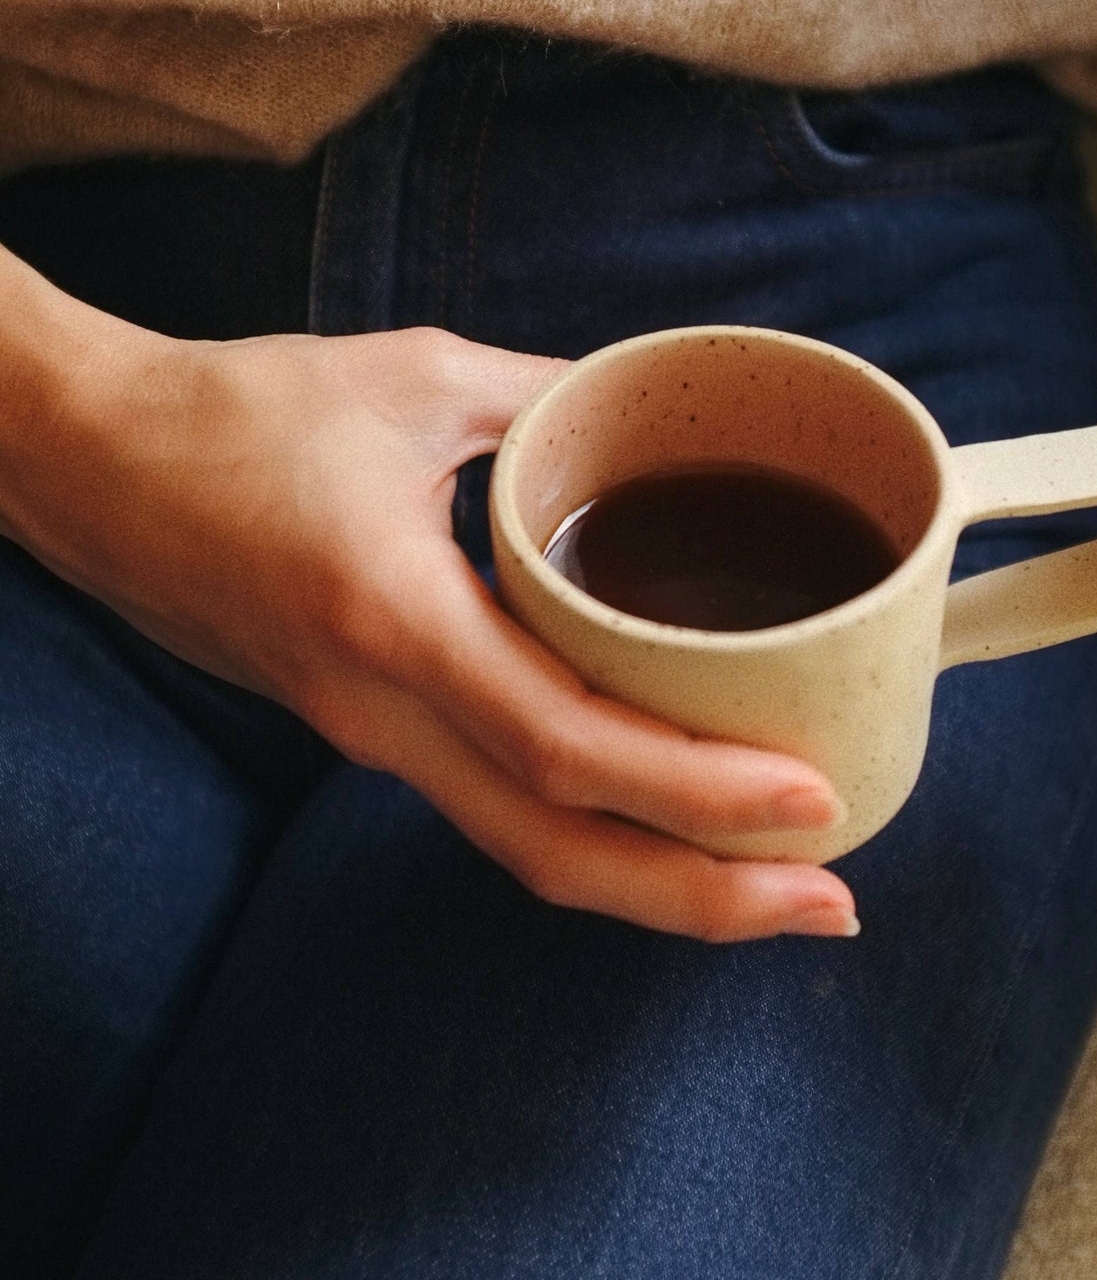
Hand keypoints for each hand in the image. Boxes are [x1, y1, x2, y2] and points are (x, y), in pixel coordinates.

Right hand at [0, 248, 854, 939]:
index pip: (567, 744)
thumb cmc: (232, 413)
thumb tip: (672, 409)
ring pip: (526, 851)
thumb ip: (558, 397)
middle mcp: (380, 713)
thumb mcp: (417, 375)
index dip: (698, 789)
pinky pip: (494, 810)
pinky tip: (666, 817)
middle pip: (557, 854)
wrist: (80, 464)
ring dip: (658, 884)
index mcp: (394, 620)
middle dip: (704, 900)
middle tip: (834, 904)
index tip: (814, 798)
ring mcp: (366, 739)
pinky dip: (594, 833)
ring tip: (777, 884)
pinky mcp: (363, 734)